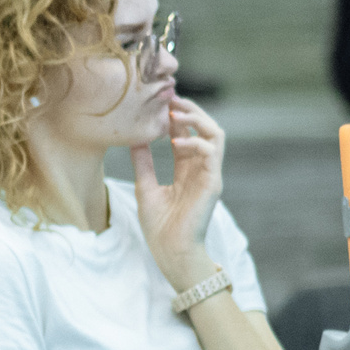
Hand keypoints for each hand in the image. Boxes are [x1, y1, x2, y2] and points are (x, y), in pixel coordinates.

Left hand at [131, 98, 225, 290]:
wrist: (171, 252)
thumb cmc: (160, 226)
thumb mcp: (144, 188)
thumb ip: (143, 164)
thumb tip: (134, 140)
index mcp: (186, 170)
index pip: (185, 134)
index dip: (174, 116)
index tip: (158, 101)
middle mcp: (200, 169)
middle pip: (204, 128)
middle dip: (188, 110)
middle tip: (168, 97)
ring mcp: (209, 174)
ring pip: (215, 134)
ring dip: (197, 119)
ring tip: (175, 111)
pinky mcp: (213, 183)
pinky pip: (212, 153)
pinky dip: (195, 142)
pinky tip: (174, 141)